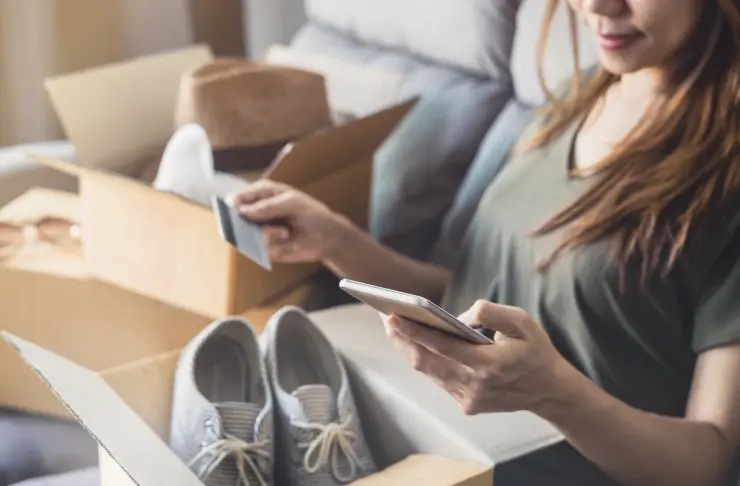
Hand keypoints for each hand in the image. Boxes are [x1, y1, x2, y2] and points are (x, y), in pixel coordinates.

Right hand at [230, 180, 353, 263]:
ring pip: (245, 235)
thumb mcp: (294, 203)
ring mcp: (258, 230)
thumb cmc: (312, 214)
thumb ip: (269, 206)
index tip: (235, 207)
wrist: (327, 238)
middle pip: (235, 218)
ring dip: (264, 234)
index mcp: (262, 194)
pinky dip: (271, 245)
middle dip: (242, 222)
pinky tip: (285, 240)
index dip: (234, 202)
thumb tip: (243, 211)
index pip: (239, 196)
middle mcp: (256, 212)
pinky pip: (257, 248)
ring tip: (284, 233)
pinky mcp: (263, 247)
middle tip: (251, 224)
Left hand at [382, 300, 571, 414]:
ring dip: (409, 349)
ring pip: (428, 372)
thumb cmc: (535, 349)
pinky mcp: (466, 405)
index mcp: (489, 364)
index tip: (392, 316)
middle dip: (402, 339)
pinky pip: (438, 379)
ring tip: (393, 326)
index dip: (414, 332)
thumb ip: (491, 313)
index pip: (442, 347)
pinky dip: (424, 360)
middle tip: (385, 316)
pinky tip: (413, 343)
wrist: (549, 390)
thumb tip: (460, 316)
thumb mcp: (523, 321)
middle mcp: (475, 386)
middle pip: (425, 363)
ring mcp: (468, 398)